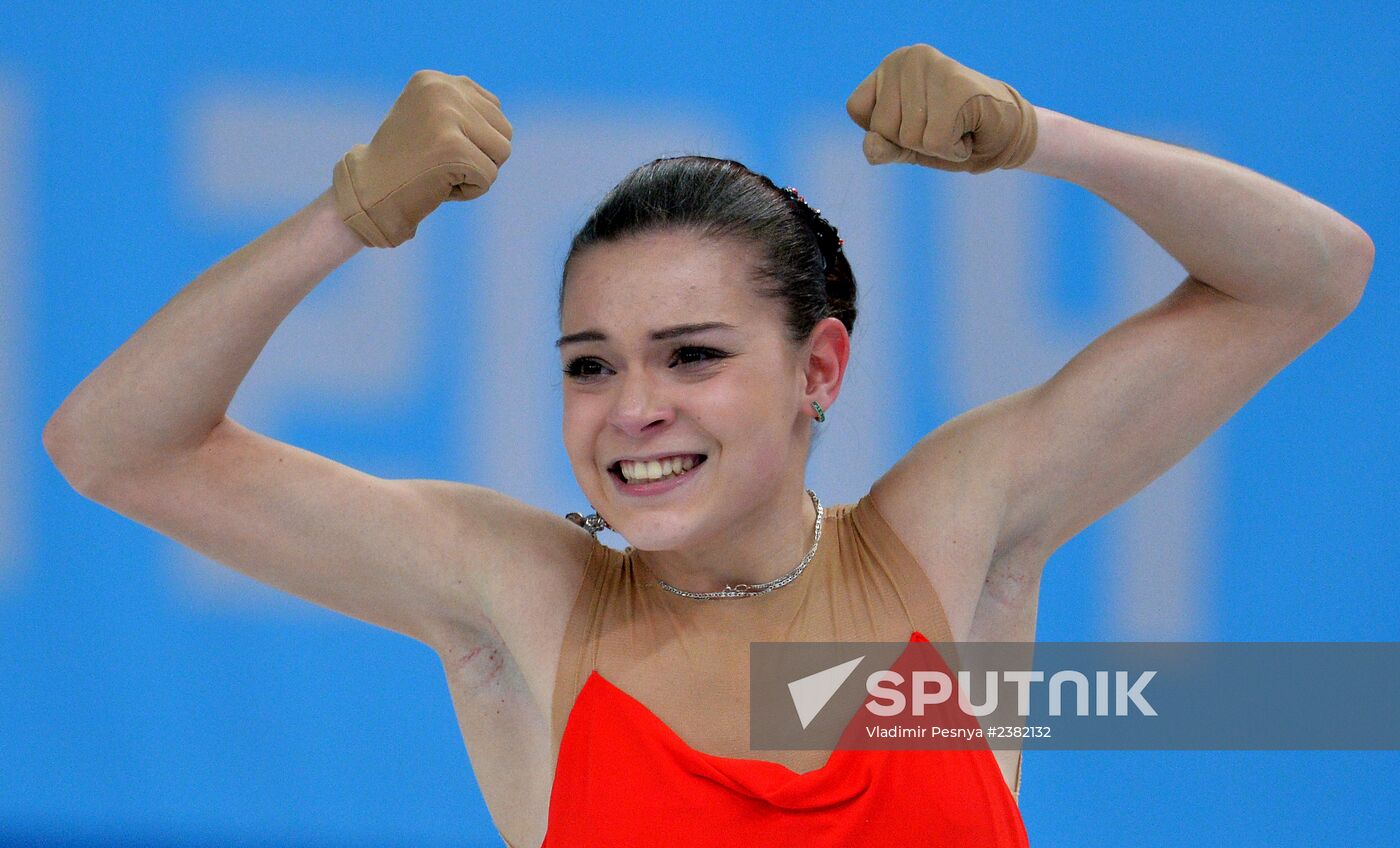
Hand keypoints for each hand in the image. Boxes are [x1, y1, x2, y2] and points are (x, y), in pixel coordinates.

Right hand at [332, 70, 512, 247]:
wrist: (367, 195)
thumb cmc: (402, 166)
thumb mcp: (430, 123)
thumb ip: (462, 110)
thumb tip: (501, 115)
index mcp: (434, 79)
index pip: (493, 108)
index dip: (474, 140)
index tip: (436, 147)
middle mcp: (442, 89)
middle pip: (504, 130)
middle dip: (480, 156)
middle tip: (440, 164)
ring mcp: (447, 116)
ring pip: (502, 152)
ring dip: (477, 173)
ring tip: (441, 172)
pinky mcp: (454, 148)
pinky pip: (489, 177)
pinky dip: (469, 191)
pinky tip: (438, 186)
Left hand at [845, 44, 1036, 173]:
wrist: (1005, 133)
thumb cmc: (951, 135)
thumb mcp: (907, 146)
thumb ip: (883, 147)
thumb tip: (870, 146)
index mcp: (889, 65)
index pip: (859, 110)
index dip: (885, 131)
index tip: (917, 121)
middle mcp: (907, 57)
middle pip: (883, 127)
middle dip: (913, 142)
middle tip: (942, 125)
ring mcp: (932, 67)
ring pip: (909, 136)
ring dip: (935, 147)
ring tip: (956, 127)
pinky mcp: (955, 86)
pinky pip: (935, 142)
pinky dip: (952, 150)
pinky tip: (967, 131)